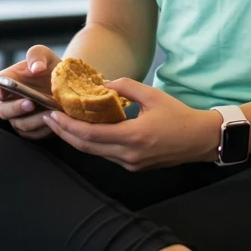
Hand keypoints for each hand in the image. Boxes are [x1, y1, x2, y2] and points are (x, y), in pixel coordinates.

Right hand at [0, 45, 62, 140]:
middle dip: (16, 108)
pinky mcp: (31, 130)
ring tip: (49, 111)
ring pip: (20, 124)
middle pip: (3, 111)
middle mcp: (9, 103)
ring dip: (33, 119)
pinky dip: (44, 128)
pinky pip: (33, 134)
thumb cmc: (50, 67)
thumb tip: (35, 68)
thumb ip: (37, 56)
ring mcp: (19, 118)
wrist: (66, 83)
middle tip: (31, 102)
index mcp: (6, 84)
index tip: (1, 91)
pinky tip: (55, 119)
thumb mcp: (45, 55)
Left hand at [43, 79, 222, 170]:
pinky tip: (86, 130)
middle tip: (49, 119)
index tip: (52, 115)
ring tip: (63, 123)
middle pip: (87, 147)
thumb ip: (125, 88)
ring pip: (95, 153)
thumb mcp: (152, 95)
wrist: (200, 139)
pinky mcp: (134, 166)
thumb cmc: (179, 115)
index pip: (90, 134)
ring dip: (77, 139)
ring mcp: (131, 163)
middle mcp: (128, 155)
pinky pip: (107, 155)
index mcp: (132, 137)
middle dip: (65, 134)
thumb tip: (103, 84)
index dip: (67, 126)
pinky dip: (93, 143)